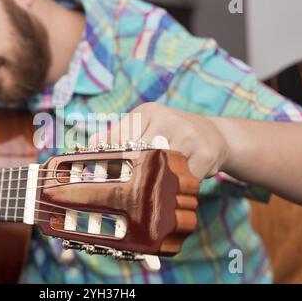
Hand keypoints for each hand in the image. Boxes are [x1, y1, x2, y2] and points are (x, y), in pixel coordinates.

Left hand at [89, 102, 229, 179]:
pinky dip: (176, 187)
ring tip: (151, 187)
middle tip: (127, 189)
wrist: (214, 135)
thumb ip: (116, 137)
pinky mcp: (205, 154)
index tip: (102, 177)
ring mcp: (188, 136)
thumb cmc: (170, 134)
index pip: (120, 139)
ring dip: (154, 182)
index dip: (111, 160)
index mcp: (147, 112)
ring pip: (159, 169)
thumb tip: (87, 148)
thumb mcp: (143, 127)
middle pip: (138, 155)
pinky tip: (175, 185)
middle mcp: (167, 119)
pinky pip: (181, 180)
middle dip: (132, 174)